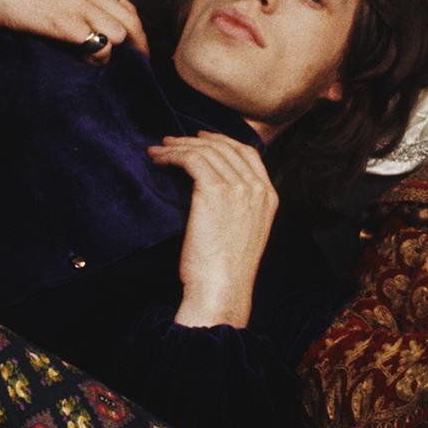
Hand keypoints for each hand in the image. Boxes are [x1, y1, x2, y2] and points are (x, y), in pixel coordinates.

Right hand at [0, 0, 146, 61]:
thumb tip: (85, 19)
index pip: (127, 7)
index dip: (133, 31)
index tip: (132, 49)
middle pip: (133, 22)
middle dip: (138, 47)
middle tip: (135, 67)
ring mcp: (82, 7)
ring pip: (122, 34)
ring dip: (117, 53)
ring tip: (105, 67)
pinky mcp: (70, 25)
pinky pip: (103, 46)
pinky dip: (100, 59)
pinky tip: (88, 64)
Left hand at [149, 133, 278, 327]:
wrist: (221, 289)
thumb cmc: (224, 270)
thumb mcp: (243, 233)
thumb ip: (239, 208)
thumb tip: (214, 190)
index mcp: (269, 197)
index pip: (248, 153)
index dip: (222, 140)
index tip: (201, 138)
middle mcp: (257, 188)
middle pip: (225, 147)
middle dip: (195, 140)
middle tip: (172, 141)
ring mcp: (238, 188)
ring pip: (205, 151)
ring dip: (178, 146)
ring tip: (158, 150)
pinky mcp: (214, 191)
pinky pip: (190, 159)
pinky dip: (172, 155)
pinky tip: (158, 159)